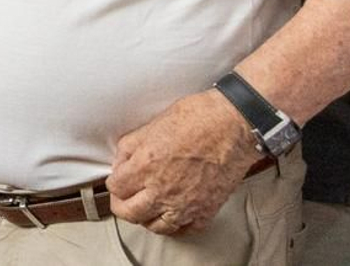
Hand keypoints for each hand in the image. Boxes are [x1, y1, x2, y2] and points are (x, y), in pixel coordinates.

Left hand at [106, 89, 260, 234]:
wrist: (234, 126)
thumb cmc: (197, 118)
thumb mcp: (152, 125)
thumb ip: (131, 147)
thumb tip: (122, 161)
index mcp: (145, 167)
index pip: (116, 188)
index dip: (115, 181)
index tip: (119, 178)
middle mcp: (162, 191)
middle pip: (130, 213)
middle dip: (122, 206)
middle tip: (123, 198)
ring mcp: (185, 205)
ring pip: (156, 226)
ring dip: (146, 218)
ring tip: (146, 208)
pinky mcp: (206, 211)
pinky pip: (185, 230)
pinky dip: (175, 226)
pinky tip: (172, 216)